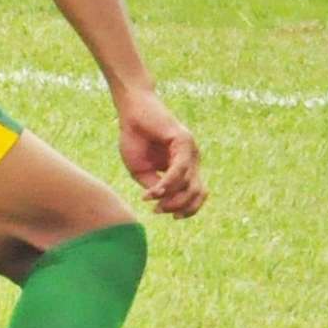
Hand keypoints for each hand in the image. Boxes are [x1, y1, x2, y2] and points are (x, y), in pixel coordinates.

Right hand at [116, 86, 205, 218]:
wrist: (131, 113)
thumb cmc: (135, 139)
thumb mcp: (142, 172)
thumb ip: (156, 187)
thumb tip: (163, 201)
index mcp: (185, 168)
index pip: (197, 196)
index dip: (186, 210)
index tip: (165, 214)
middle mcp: (191, 160)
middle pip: (197, 194)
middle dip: (178, 207)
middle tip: (158, 210)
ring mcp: (190, 151)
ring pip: (190, 184)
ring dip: (172, 198)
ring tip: (154, 201)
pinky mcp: (183, 141)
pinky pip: (180, 169)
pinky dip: (167, 184)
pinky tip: (153, 191)